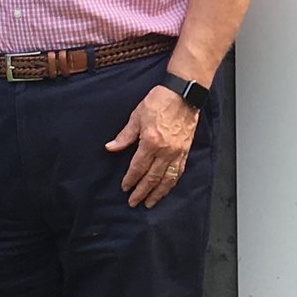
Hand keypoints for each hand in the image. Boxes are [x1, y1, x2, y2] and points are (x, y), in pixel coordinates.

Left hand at [105, 85, 199, 207]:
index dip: (130, 179)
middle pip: (152, 177)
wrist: (184, 93)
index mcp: (151, 142)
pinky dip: (172, 183)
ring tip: (150, 203)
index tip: (124, 188)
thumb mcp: (137, 116)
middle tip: (134, 203)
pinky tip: (167, 188)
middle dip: (142, 192)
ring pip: (167, 179)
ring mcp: (177, 152)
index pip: (138, 167)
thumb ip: (125, 135)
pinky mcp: (185, 150)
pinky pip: (179, 171)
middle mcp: (165, 151)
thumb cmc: (160, 101)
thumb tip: (111, 148)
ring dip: (158, 193)